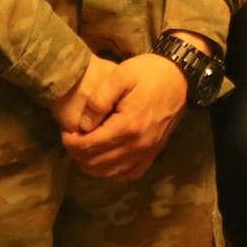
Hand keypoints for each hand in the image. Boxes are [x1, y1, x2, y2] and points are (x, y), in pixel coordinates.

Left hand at [59, 54, 187, 181]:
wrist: (180, 76)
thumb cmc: (148, 72)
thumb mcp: (120, 75)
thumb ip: (98, 101)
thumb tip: (83, 126)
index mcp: (128, 126)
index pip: (88, 147)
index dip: (70, 142)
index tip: (66, 130)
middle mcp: (139, 145)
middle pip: (96, 163)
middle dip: (77, 153)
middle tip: (72, 138)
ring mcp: (148, 152)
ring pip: (110, 173)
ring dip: (91, 165)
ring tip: (85, 148)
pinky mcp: (154, 152)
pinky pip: (129, 174)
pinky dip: (112, 172)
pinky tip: (105, 160)